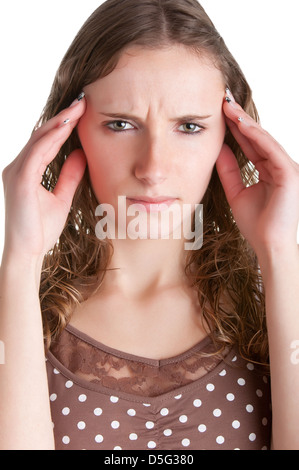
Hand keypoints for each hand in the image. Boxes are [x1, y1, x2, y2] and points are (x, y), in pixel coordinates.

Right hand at [2, 95, 86, 261]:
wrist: (28, 253)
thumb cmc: (41, 229)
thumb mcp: (61, 197)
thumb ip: (69, 176)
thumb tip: (81, 155)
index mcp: (27, 170)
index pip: (46, 141)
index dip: (64, 125)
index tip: (82, 111)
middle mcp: (18, 166)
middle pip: (42, 134)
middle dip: (63, 117)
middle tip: (82, 100)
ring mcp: (16, 172)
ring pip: (39, 138)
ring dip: (60, 122)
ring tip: (78, 107)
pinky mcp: (20, 180)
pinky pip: (37, 152)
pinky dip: (52, 138)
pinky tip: (67, 127)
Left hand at [216, 92, 298, 261]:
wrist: (267, 244)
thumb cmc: (255, 223)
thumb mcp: (236, 191)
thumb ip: (229, 170)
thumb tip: (218, 148)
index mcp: (270, 169)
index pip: (251, 143)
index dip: (236, 127)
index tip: (220, 112)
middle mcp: (281, 165)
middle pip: (257, 136)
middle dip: (239, 117)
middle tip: (223, 99)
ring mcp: (288, 168)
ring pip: (264, 139)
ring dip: (245, 121)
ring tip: (228, 106)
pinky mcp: (289, 173)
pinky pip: (270, 149)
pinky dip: (255, 135)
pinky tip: (240, 123)